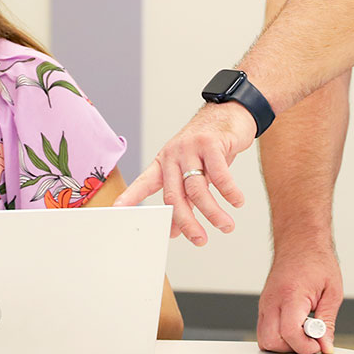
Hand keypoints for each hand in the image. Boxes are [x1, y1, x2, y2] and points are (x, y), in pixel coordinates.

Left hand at [114, 102, 254, 244]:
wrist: (229, 113)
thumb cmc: (209, 147)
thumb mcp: (194, 171)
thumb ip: (185, 198)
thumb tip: (178, 230)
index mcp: (164, 163)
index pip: (144, 183)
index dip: (130, 198)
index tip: (117, 212)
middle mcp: (173, 155)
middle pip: (175, 195)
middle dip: (187, 222)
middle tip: (199, 240)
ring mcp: (190, 148)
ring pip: (197, 188)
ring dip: (213, 212)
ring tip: (226, 225)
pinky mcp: (210, 143)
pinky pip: (219, 174)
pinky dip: (229, 192)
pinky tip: (236, 202)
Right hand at [256, 240, 342, 353]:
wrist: (300, 240)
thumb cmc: (316, 260)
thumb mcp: (332, 291)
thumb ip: (328, 321)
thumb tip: (325, 345)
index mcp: (291, 295)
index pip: (290, 333)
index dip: (306, 346)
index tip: (318, 343)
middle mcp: (272, 300)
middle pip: (270, 341)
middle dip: (291, 348)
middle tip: (309, 338)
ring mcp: (265, 302)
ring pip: (263, 338)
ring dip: (283, 343)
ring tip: (303, 330)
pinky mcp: (264, 303)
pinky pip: (264, 328)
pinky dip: (278, 334)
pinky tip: (295, 324)